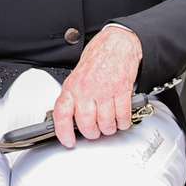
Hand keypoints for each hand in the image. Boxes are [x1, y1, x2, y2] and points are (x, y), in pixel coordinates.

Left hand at [51, 26, 142, 147]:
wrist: (117, 43)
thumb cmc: (97, 59)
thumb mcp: (77, 76)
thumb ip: (73, 96)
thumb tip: (70, 118)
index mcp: (72, 87)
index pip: (62, 113)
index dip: (63, 132)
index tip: (68, 142)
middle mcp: (87, 90)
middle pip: (87, 124)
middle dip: (92, 133)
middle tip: (94, 132)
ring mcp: (105, 91)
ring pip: (106, 123)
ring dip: (109, 129)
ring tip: (108, 125)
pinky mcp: (122, 91)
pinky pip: (123, 116)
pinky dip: (123, 122)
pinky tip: (121, 119)